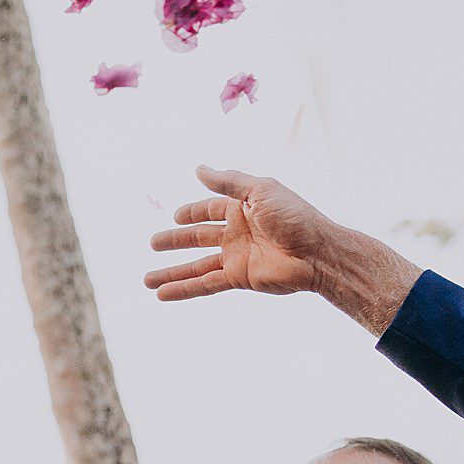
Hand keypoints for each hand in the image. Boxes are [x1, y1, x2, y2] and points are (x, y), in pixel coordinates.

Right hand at [145, 166, 422, 334]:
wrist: (317, 252)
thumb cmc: (294, 216)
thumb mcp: (260, 190)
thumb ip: (227, 182)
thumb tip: (197, 169)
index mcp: (242, 209)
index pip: (209, 209)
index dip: (192, 212)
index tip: (175, 216)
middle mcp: (236, 233)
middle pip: (197, 238)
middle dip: (174, 241)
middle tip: (152, 243)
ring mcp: (235, 257)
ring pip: (196, 266)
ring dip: (172, 272)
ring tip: (146, 279)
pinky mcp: (237, 278)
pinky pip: (204, 285)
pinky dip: (183, 290)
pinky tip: (163, 294)